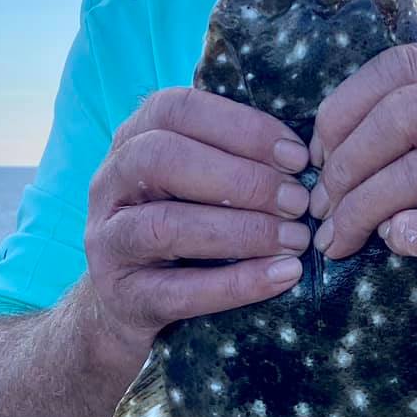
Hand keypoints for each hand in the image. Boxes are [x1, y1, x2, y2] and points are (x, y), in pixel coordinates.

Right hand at [85, 87, 309, 348]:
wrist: (127, 307)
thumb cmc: (182, 232)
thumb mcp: (195, 185)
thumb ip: (233, 158)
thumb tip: (309, 153)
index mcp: (132, 141)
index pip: (177, 110)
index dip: (242, 128)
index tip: (297, 157)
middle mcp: (109, 184)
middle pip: (163, 159)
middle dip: (242, 179)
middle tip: (298, 202)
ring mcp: (108, 242)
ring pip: (165, 225)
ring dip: (242, 231)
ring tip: (296, 240)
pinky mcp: (122, 298)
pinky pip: (177, 292)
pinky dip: (237, 283)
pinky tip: (284, 275)